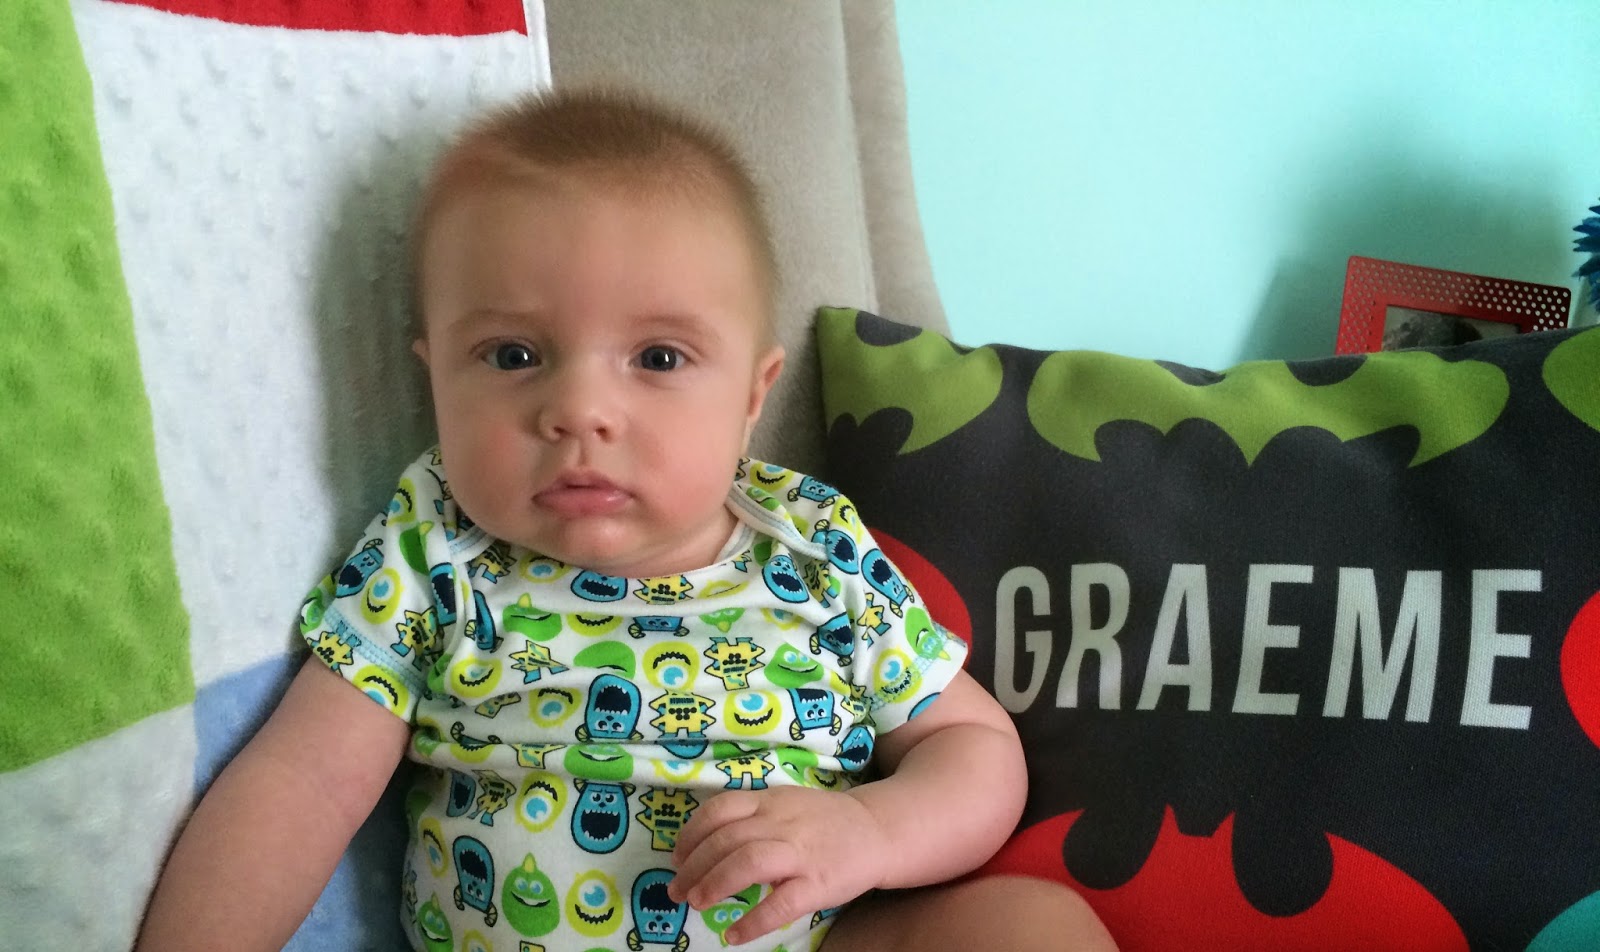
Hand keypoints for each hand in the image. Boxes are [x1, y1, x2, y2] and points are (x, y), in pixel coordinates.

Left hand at [668, 786, 889, 945]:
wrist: (877, 830)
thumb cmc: (824, 821)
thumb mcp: (785, 803)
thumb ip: (752, 815)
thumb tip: (704, 843)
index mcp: (770, 801)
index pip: (719, 810)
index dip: (690, 834)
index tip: (676, 857)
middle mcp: (781, 822)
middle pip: (725, 840)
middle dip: (693, 867)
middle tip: (676, 890)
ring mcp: (800, 852)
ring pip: (748, 863)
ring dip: (715, 885)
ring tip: (697, 904)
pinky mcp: (818, 883)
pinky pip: (781, 903)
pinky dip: (754, 921)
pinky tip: (735, 935)